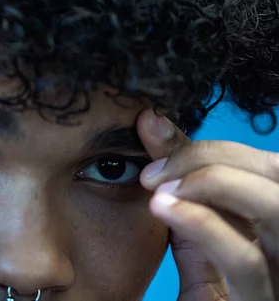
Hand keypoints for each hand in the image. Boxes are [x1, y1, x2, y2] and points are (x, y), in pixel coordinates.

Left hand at [136, 109, 277, 300]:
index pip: (263, 165)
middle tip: (152, 169)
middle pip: (276, 176)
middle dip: (212, 158)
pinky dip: (204, 224)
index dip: (211, 144)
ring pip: (276, 207)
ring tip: (158, 187)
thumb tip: (156, 138)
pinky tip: (164, 208)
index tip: (151, 132)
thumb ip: (187, 199)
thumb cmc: (204, 298)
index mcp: (274, 229)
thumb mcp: (197, 245)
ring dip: (213, 182)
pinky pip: (246, 261)